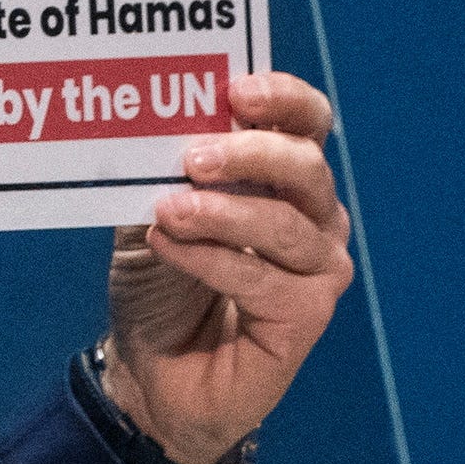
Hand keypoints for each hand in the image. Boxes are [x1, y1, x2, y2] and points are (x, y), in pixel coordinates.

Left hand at [103, 71, 353, 463]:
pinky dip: (209, 258)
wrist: (148, 373)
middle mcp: (314, 218)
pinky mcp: (307, 317)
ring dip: (221, 212)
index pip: (307, 122)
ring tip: (168, 210)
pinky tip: (169, 248)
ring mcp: (317, 270)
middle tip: (194, 157)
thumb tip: (159, 127)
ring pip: (284, 224)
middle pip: (307, 167)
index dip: (284, 99)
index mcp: (283, 179)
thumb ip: (160, 172)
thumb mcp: (147, 215)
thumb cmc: (159, 285)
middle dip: (251, 152)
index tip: (237, 90)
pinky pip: (262, 278)